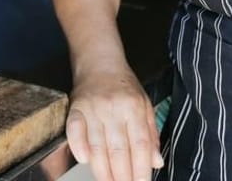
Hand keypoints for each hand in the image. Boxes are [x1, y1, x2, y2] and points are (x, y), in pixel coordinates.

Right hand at [66, 64, 163, 180]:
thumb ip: (151, 134)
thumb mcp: (144, 104)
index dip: (141, 169)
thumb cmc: (123, 86)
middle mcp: (114, 108)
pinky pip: (75, 130)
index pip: (140, 145)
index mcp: (134, 107)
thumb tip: (156, 162)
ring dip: (103, 171)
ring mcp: (93, 108)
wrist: (99, 62)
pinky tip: (85, 160)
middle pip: (119, 150)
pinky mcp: (76, 108)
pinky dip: (79, 146)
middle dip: (123, 177)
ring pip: (98, 146)